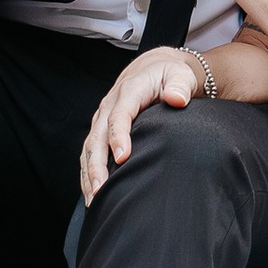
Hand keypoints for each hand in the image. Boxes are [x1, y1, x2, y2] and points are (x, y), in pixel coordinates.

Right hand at [78, 49, 205, 203]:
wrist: (154, 69)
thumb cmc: (169, 75)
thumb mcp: (180, 75)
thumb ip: (179, 86)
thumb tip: (176, 99)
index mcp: (128, 91)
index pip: (119, 115)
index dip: (118, 136)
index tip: (122, 158)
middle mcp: (110, 104)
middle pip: (97, 136)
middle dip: (96, 164)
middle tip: (100, 189)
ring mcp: (102, 117)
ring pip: (89, 147)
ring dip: (89, 173)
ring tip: (94, 197)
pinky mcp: (101, 128)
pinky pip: (89, 151)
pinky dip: (88, 172)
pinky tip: (91, 192)